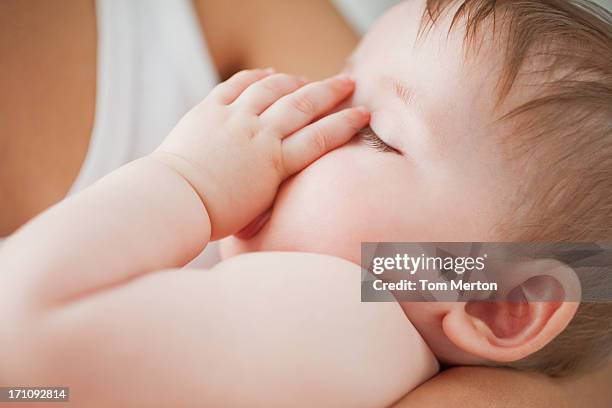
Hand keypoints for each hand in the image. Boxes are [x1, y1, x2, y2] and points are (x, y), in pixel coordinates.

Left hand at [153, 69, 368, 238]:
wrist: (175, 201)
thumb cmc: (216, 215)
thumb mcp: (258, 208)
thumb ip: (277, 188)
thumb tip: (290, 179)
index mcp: (275, 164)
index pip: (320, 137)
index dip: (345, 124)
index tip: (364, 113)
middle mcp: (260, 135)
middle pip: (303, 105)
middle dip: (330, 92)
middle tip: (348, 82)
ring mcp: (234, 118)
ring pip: (273, 88)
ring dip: (295, 79)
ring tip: (309, 78)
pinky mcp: (210, 109)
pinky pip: (238, 84)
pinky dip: (257, 76)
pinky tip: (269, 72)